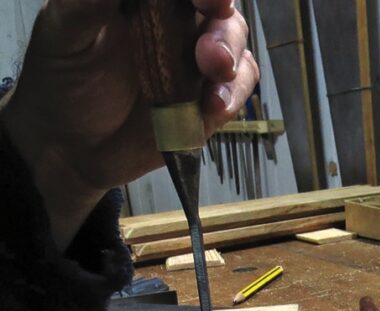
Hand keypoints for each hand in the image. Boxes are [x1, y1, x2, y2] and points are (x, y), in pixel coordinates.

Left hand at [0, 0, 258, 250]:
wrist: (72, 148)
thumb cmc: (61, 82)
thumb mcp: (66, 32)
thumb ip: (89, 0)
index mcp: (141, 0)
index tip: (210, 0)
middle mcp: (174, 21)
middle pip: (218, 7)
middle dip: (223, 26)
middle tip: (212, 48)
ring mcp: (195, 58)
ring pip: (235, 41)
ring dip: (231, 56)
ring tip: (214, 73)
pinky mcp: (210, 95)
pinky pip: (240, 84)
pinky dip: (233, 93)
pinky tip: (212, 107)